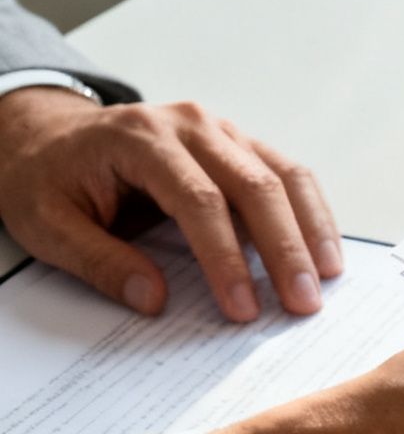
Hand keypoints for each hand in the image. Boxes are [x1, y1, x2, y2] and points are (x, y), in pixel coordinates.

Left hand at [0, 86, 340, 320]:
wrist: (49, 136)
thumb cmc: (48, 178)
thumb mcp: (47, 225)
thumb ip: (98, 262)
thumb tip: (154, 299)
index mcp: (140, 139)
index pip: (197, 200)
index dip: (224, 257)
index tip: (242, 308)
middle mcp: (190, 125)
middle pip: (255, 185)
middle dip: (284, 249)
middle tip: (302, 302)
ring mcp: (221, 131)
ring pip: (284, 176)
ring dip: (311, 230)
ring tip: (325, 279)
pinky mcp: (239, 145)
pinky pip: (288, 174)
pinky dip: (311, 213)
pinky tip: (323, 250)